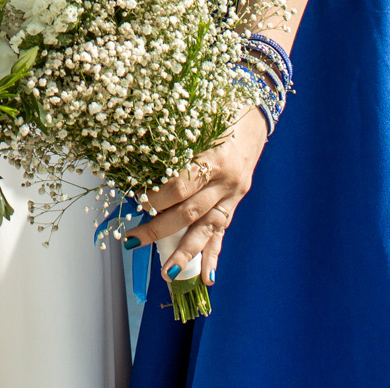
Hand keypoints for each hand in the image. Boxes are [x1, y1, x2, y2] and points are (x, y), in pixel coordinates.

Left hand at [128, 106, 266, 287]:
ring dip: (185, 253)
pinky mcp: (236, 201)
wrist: (257, 115)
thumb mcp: (195, 118)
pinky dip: (214, 256)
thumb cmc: (220, 111)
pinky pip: (222, 232)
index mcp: (213, 157)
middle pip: (189, 211)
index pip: (181, 185)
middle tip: (133, 240)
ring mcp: (233, 194)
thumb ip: (172, 138)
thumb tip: (134, 153)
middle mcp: (225, 180)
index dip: (158, 197)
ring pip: (206, 229)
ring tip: (168, 273)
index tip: (135, 202)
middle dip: (159, 229)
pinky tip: (207, 278)